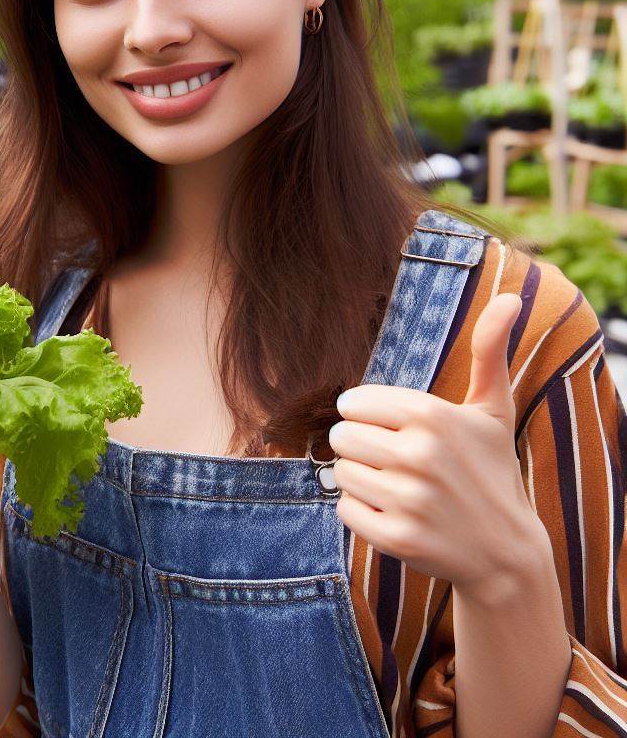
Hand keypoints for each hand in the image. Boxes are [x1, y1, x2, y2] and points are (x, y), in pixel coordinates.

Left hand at [327, 292, 544, 590]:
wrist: (507, 552)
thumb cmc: (491, 469)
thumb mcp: (492, 408)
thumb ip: (489, 351)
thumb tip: (510, 297)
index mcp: (431, 415)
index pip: (353, 403)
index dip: (367, 417)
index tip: (394, 430)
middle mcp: (418, 455)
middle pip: (342, 437)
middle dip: (362, 448)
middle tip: (397, 462)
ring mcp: (408, 499)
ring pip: (340, 472)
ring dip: (362, 480)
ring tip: (399, 487)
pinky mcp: (397, 538)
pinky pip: (344, 509)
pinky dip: (362, 512)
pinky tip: (395, 513)